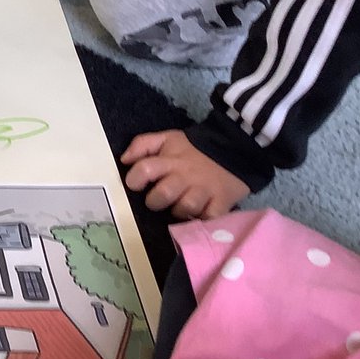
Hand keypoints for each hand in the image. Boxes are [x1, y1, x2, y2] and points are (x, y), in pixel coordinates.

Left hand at [121, 130, 250, 219]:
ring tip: (181, 206)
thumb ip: (143, 145)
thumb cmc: (193, 149)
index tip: (136, 184)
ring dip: (179, 211)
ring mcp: (205, 189)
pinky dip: (203, 219)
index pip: (145, 169)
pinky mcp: (222, 201)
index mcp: (170, 160)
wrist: (234, 148)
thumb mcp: (168, 139)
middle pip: (163, 194)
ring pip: (186, 207)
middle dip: (155, 201)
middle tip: (158, 199)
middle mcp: (186, 176)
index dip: (135, 179)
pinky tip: (200, 214)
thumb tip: (124, 160)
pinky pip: (209, 217)